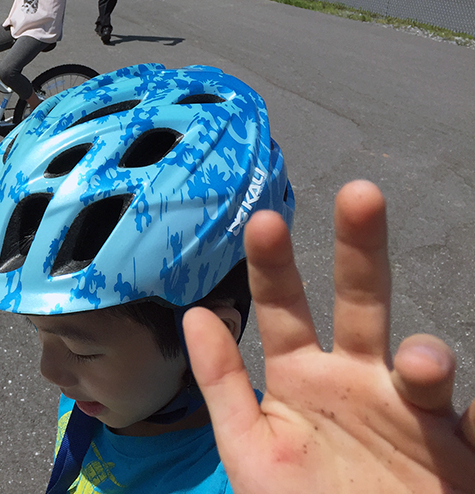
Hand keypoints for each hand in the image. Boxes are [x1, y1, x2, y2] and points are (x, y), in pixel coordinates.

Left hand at [185, 180, 474, 492]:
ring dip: (425, 355)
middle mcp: (357, 381)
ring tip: (419, 366)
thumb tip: (195, 313)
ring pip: (423, 361)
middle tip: (359, 194)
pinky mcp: (456, 450)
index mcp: (301, 377)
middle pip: (361, 302)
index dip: (273, 265)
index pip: (284, 308)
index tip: (263, 220)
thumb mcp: (248, 450)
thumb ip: (223, 385)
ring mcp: (409, 412)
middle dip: (361, 249)